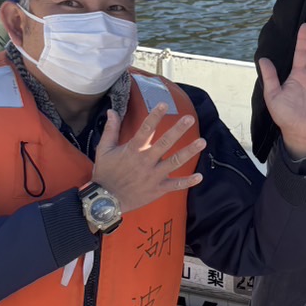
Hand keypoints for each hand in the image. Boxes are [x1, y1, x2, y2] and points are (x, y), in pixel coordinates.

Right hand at [92, 105, 206, 213]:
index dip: (155, 116)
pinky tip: (200, 176)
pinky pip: (175, 185)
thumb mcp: (103, 150)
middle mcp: (145, 161)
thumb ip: (110, 130)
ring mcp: (153, 176)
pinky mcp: (158, 189)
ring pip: (174, 162)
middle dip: (178, 130)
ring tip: (202, 142)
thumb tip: (112, 111)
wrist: (105, 200)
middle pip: (165, 143)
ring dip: (189, 152)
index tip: (164, 104)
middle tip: (190, 119)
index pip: (145, 130)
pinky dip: (187, 182)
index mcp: (133, 150)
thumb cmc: (105, 173)